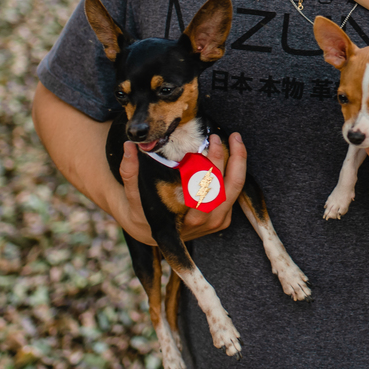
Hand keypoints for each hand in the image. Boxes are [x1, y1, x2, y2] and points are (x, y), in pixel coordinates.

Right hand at [116, 133, 247, 244]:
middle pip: (227, 189)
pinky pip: (235, 192)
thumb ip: (129, 171)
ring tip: (235, 139)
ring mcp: (216, 222)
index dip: (212, 166)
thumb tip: (129, 146)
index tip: (210, 142)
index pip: (204, 192)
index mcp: (183, 219)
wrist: (150, 232)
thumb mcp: (132, 194)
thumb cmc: (142, 211)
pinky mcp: (223, 218)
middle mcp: (203, 223)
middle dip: (230, 159)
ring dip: (239, 162)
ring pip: (236, 189)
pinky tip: (233, 153)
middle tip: (221, 136)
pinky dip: (236, 171)